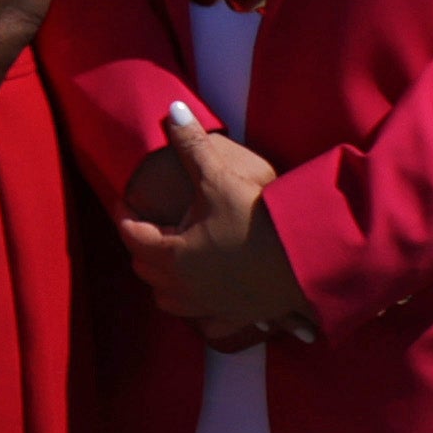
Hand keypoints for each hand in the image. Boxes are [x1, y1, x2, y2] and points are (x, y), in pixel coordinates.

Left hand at [113, 121, 308, 344]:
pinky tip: (206, 298)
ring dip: (164, 283)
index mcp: (172, 255)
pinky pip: (207, 325)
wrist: (307, 259)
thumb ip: (191, 145)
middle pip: (146, 271)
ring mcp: (211, 308)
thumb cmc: (257, 219)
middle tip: (148, 224)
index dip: (124, 215)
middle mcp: (185, 287)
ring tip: (172, 260)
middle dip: (142, 247)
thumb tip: (171, 108)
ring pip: (169, 302)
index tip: (125, 199)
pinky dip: (200, 313)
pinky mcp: (239, 319)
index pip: (132, 236)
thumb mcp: (219, 178)